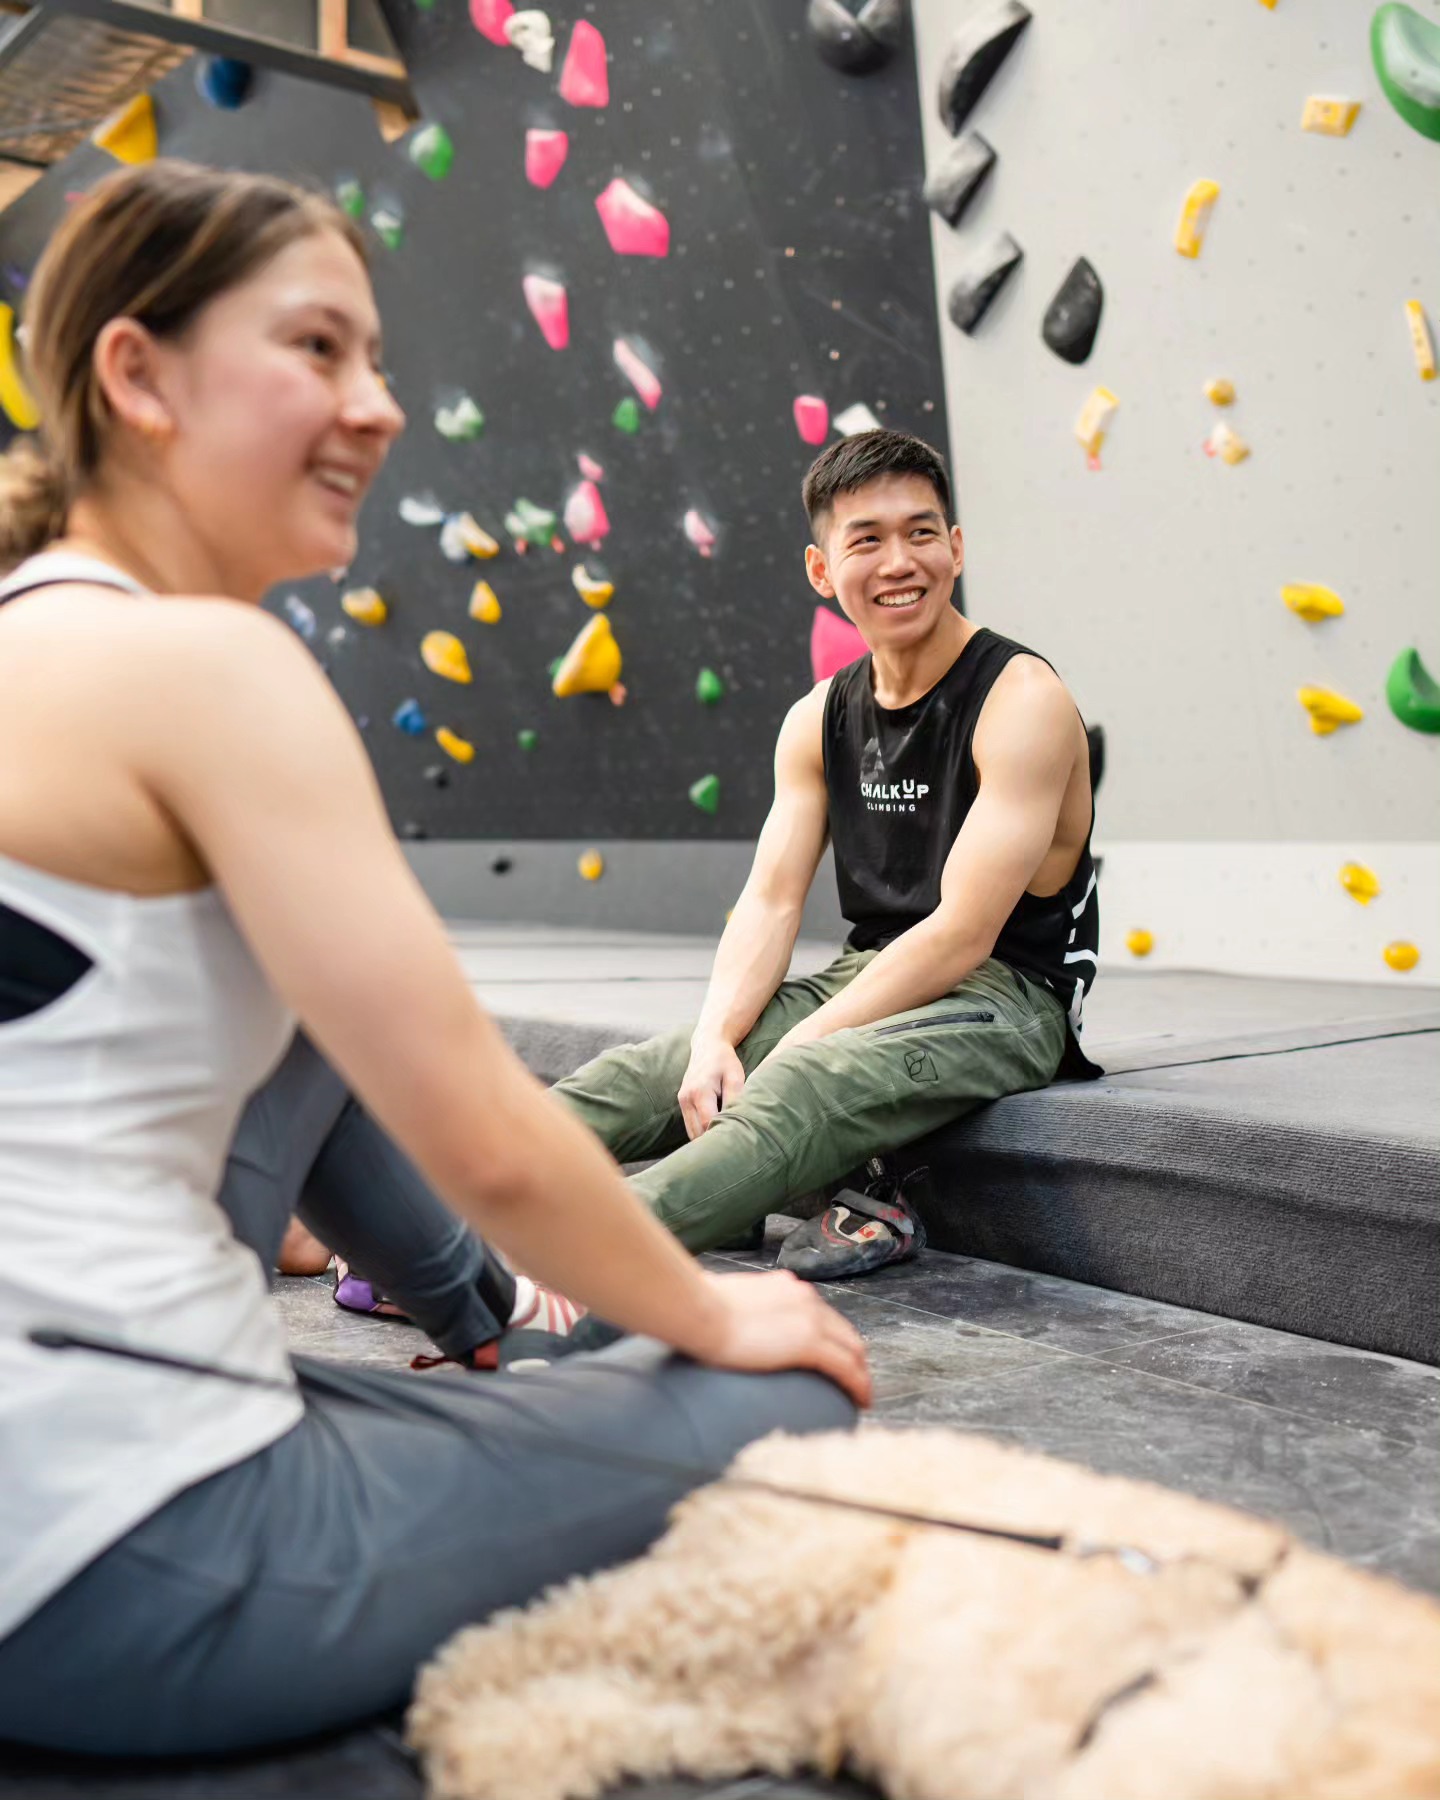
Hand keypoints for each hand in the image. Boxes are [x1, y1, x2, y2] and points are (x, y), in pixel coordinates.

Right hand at [678, 1035, 745, 1140]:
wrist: (708, 1045)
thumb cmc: (725, 1061)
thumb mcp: (735, 1076)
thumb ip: (735, 1099)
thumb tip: (738, 1122)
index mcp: (700, 1092)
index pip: (708, 1124)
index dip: (720, 1136)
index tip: (735, 1142)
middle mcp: (686, 1098)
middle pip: (697, 1133)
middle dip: (711, 1142)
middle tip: (730, 1150)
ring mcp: (682, 1101)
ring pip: (691, 1132)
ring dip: (705, 1139)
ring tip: (723, 1144)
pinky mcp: (682, 1102)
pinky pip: (690, 1125)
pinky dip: (701, 1132)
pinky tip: (714, 1133)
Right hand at [694, 1269, 871, 1407]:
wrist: (698, 1311)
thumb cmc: (699, 1308)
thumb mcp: (730, 1300)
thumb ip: (740, 1310)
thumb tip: (725, 1324)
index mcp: (787, 1287)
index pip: (822, 1315)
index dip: (834, 1338)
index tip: (834, 1356)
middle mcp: (805, 1298)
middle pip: (844, 1331)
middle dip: (854, 1358)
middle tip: (855, 1381)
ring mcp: (810, 1318)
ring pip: (852, 1349)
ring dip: (860, 1373)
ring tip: (861, 1396)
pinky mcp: (808, 1343)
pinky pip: (845, 1368)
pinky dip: (858, 1385)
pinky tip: (860, 1401)